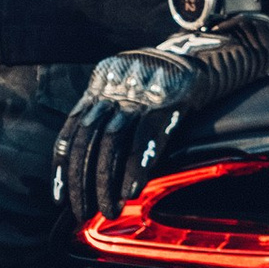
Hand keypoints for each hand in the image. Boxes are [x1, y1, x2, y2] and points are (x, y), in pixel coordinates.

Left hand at [53, 10, 268, 226]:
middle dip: (81, 179)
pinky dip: (136, 167)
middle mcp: (116, 86)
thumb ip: (112, 116)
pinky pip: (146, 137)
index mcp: (102, 84)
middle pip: (87, 138)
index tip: (58, 198)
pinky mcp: (168, 100)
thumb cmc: (169, 83)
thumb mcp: (132, 90)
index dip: (63, 166)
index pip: (72, 130)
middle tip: (82, 211)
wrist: (210, 56)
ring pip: (112, 140)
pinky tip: (131, 191)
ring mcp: (142, 92)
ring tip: (108, 209)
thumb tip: (95, 166)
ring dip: (106, 180)